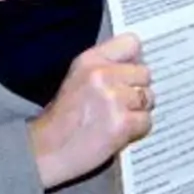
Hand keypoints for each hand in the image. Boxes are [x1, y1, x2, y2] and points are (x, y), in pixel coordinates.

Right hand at [29, 33, 152, 187]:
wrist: (46, 150)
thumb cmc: (62, 119)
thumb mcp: (76, 79)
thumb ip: (105, 68)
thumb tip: (138, 66)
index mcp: (89, 61)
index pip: (130, 42)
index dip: (134, 60)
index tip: (131, 72)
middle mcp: (102, 75)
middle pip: (145, 73)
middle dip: (137, 89)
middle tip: (121, 104)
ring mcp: (113, 99)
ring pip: (148, 98)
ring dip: (138, 111)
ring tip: (116, 119)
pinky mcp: (122, 123)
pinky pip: (146, 121)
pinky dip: (137, 130)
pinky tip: (118, 133)